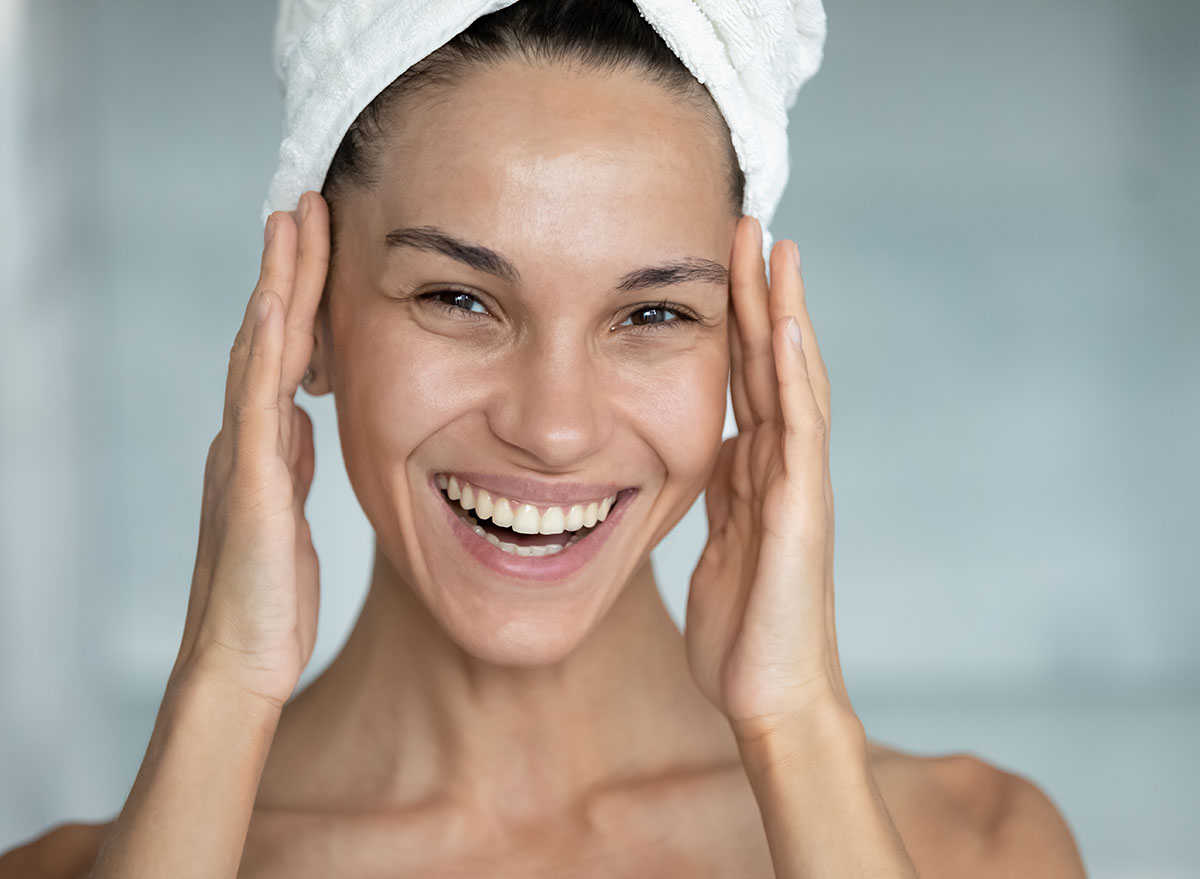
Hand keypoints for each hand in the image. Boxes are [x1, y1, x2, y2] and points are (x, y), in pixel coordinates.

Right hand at [171, 191, 329, 707]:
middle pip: (268, 336)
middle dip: (287, 268)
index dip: (299, 295)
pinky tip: (276, 304)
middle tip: (303, 202)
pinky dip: (265, 351)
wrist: (241, 662)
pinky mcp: (248, 487)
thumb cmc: (267, 597)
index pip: (285, 354)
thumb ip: (289, 461)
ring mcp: (242, 458)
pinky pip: (257, 405)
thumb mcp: (288, 514)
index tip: (316, 240)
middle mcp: (246, 439)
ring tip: (290, 222)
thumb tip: (302, 414)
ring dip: (276, 286)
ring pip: (260, 354)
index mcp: (264, 446)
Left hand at [685, 216, 848, 738]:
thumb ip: (719, 495)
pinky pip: (798, 432)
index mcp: (756, 472)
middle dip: (758, 292)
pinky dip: (792, 377)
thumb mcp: (719, 544)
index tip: (721, 260)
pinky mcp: (801, 512)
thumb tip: (710, 453)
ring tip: (776, 246)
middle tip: (747, 221)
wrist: (770, 697)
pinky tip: (783, 326)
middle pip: (771, 362)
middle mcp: (783, 467)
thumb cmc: (745, 632)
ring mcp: (798, 485)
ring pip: (792, 382)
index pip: (745, 378)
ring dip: (782, 312)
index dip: (735, 318)